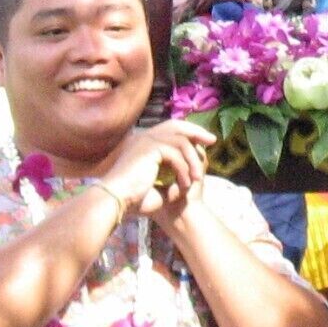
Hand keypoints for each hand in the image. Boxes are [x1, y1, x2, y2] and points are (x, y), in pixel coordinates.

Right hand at [100, 121, 214, 214]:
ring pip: (180, 142)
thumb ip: (172, 178)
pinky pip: (175, 154)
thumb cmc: (134, 199)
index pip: (171, 128)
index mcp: (144, 143)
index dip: (188, 132)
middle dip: (196, 131)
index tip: (204, 141)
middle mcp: (144, 137)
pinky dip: (184, 169)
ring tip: (197, 178)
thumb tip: (190, 177)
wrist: (116, 201)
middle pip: (176, 125)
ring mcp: (146, 141)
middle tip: (212, 140)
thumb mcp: (158, 187)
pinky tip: (185, 184)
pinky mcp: (149, 148)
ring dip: (192, 160)